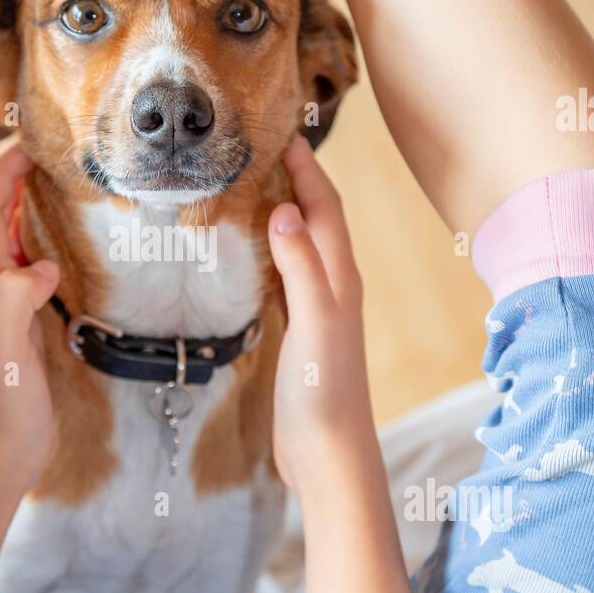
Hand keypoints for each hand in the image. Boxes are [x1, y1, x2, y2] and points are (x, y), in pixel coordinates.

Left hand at [0, 144, 58, 508]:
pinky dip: (36, 243)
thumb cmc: (0, 407)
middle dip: (7, 174)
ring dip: (18, 204)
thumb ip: (14, 299)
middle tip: (44, 151)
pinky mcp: (17, 327)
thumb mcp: (5, 348)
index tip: (31, 140)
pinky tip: (59, 249)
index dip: (1, 169)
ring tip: (51, 183)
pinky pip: (22, 268)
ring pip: (2, 239)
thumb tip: (42, 264)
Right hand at [268, 137, 373, 495]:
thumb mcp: (313, 324)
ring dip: (285, 216)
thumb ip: (301, 267)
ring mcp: (319, 313)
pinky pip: (288, 279)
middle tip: (263, 153)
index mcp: (341, 281)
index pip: (326, 209)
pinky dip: (272, 255)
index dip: (308, 170)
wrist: (329, 456)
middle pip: (318, 222)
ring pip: (303, 249)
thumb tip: (285, 209)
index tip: (282, 135)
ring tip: (253, 190)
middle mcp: (335, 290)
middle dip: (297, 183)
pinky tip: (252, 257)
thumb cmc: (324, 394)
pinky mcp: (302, 336)